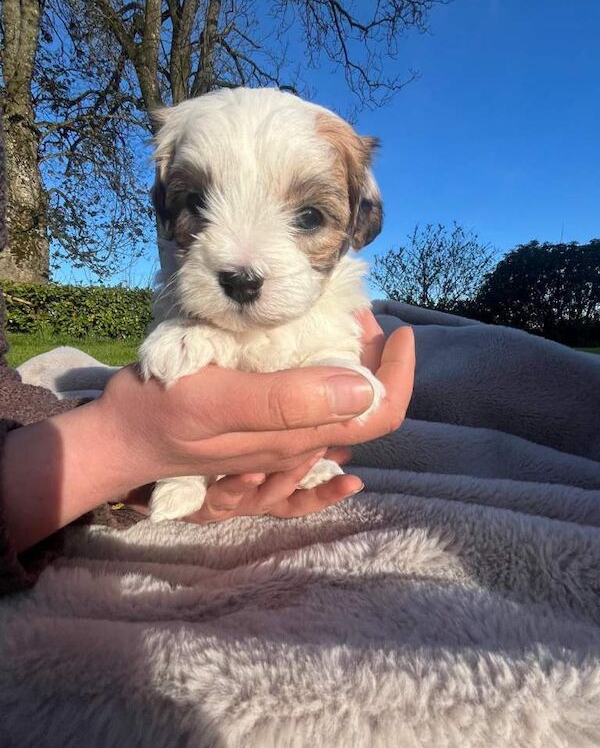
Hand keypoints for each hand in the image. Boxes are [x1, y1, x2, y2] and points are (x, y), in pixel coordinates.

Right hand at [2, 313, 412, 549]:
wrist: (121, 436)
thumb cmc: (160, 411)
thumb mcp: (217, 401)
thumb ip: (285, 401)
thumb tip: (364, 388)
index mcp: (297, 437)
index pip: (378, 414)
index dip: (399, 375)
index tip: (396, 329)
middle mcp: (300, 440)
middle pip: (366, 403)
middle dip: (377, 355)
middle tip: (356, 308)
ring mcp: (283, 434)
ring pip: (342, 400)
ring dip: (355, 358)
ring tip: (340, 316)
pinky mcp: (264, 424)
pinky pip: (315, 404)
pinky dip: (332, 372)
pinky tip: (323, 351)